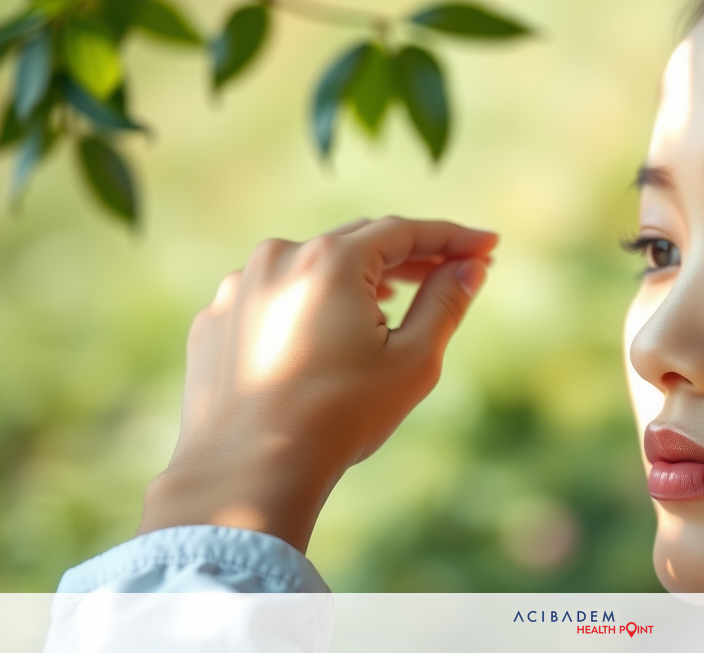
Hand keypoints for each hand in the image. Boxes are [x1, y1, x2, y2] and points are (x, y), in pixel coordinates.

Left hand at [138, 216, 497, 551]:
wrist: (247, 471)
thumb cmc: (339, 416)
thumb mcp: (413, 360)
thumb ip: (445, 302)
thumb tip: (470, 268)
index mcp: (331, 260)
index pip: (406, 231)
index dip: (453, 237)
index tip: (488, 246)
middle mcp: (278, 258)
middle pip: (359, 242)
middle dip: (409, 255)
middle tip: (450, 271)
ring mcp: (238, 287)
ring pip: (312, 267)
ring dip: (357, 279)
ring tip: (391, 302)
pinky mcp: (215, 320)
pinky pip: (274, 298)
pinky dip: (308, 306)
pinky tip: (327, 337)